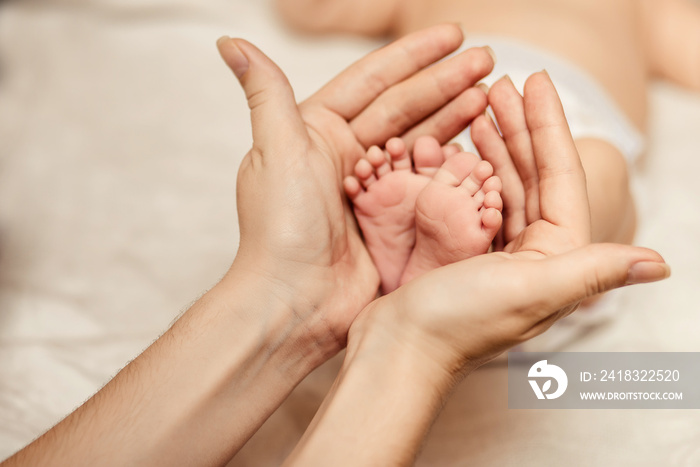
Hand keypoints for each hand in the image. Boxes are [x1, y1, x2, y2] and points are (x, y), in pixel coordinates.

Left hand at [217, 25, 494, 353]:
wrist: (295, 300)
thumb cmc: (281, 226)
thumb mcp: (275, 150)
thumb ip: (265, 92)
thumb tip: (229, 41)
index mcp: (319, 132)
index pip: (372, 82)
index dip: (412, 56)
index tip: (452, 34)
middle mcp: (348, 156)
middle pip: (404, 107)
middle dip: (445, 81)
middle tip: (486, 58)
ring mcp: (375, 189)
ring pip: (421, 141)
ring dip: (454, 116)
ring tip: (488, 94)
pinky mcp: (394, 219)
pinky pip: (428, 183)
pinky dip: (453, 163)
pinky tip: (479, 144)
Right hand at [354, 71, 668, 376]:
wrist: (399, 350)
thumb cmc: (459, 322)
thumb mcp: (530, 290)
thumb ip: (593, 272)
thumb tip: (661, 264)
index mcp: (557, 256)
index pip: (560, 176)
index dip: (549, 125)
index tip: (534, 80)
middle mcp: (535, 253)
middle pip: (534, 174)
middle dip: (520, 126)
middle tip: (500, 83)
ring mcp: (499, 252)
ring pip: (505, 183)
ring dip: (496, 143)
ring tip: (481, 107)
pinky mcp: (466, 252)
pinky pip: (476, 199)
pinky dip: (472, 169)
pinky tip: (462, 147)